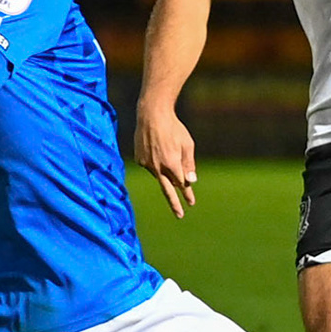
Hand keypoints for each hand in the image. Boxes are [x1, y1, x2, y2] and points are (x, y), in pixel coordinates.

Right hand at [134, 100, 198, 217]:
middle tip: (180, 216)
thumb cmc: (173, 128)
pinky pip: (150, 166)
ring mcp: (147, 164)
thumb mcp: (187, 144)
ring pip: (159, 175)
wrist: (152, 115)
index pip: (181, 184)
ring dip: (165, 170)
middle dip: (174, 203)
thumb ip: (189, 164)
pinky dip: (155, 162)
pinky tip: (156, 148)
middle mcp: (158, 167)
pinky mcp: (139, 160)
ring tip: (166, 150)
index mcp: (172, 164)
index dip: (187, 193)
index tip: (191, 203)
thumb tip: (190, 182)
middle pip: (167, 190)